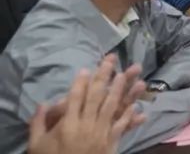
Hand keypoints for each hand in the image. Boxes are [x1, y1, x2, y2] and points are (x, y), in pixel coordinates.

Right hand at [29, 56, 146, 153]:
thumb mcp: (37, 144)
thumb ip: (38, 123)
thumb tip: (42, 103)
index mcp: (67, 124)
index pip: (75, 98)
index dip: (81, 83)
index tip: (86, 68)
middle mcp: (86, 125)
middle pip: (96, 96)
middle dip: (104, 76)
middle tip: (111, 59)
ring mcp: (100, 133)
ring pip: (112, 106)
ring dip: (120, 89)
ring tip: (126, 74)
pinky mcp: (111, 143)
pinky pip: (122, 126)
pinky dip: (130, 115)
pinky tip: (137, 104)